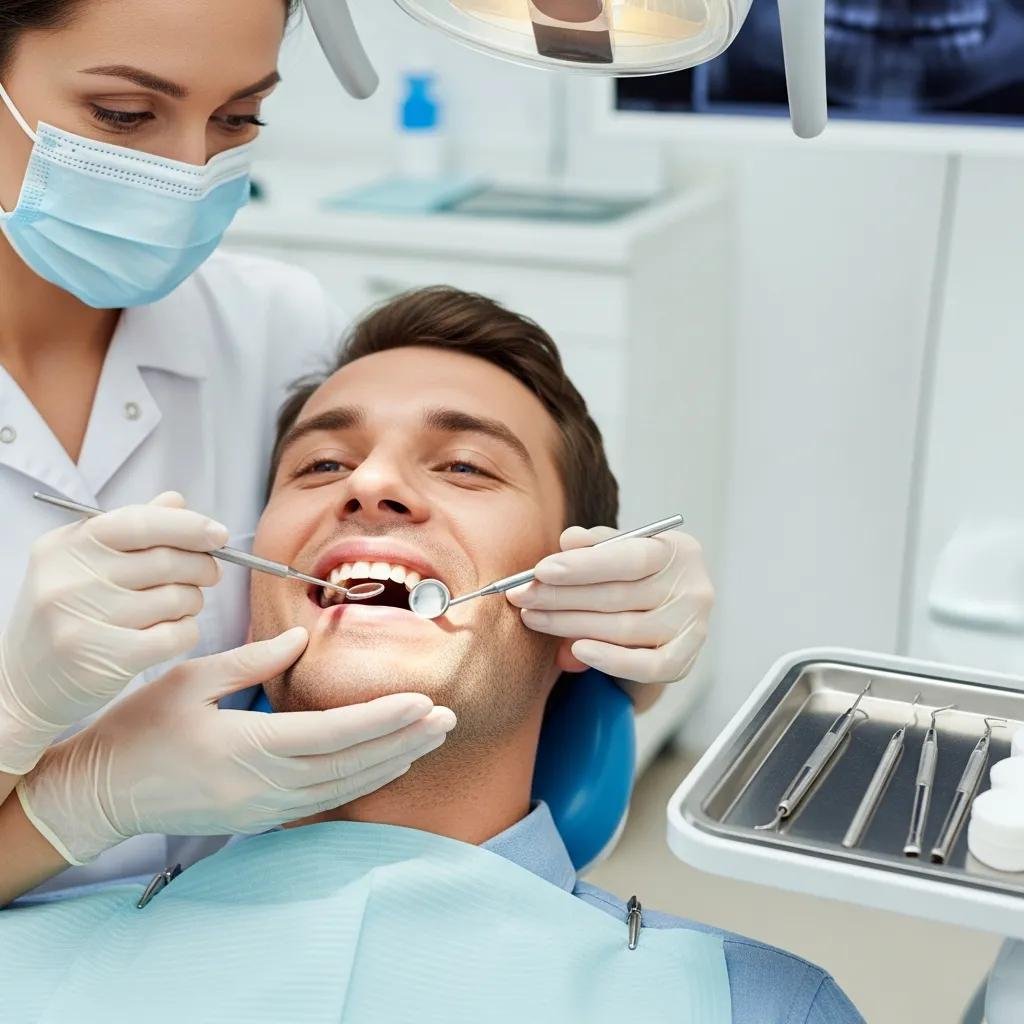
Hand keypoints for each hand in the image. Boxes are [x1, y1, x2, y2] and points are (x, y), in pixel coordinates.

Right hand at [0, 492, 228, 774]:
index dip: (189, 526)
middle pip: (168, 560)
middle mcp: (70, 580)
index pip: (140, 522)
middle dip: (202, 566)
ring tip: (180, 606)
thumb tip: (176, 501)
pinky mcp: (105, 659)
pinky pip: (176, 635)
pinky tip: (172, 632)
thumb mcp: (81, 565)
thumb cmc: (64, 617)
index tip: (218, 535)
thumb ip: (130, 531)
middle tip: (207, 574)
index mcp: (66, 546)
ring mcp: (84, 620)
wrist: (21, 687)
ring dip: (193, 601)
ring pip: (178, 598)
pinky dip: (186, 631)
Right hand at [17, 628, 454, 865]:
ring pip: (343, 787)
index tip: (423, 702)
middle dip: (404, 741)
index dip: (383, 719)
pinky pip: (323, 800)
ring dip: (392, 763)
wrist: (99, 794)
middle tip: (448, 718)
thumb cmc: (138, 729)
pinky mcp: (258, 818)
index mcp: (247, 746)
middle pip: (350, 764)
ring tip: (430, 739)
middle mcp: (263, 785)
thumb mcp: (189, 680)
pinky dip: (361, 782)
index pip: (333, 734)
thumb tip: (303, 641)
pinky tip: (386, 766)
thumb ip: (253, 660)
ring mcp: (262, 808)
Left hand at [506, 526, 713, 684]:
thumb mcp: (617, 553)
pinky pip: (645, 667)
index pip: (631, 557)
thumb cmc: (633, 578)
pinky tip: (576, 650)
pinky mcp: (684, 661)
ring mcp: (693, 628)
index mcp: (678, 551)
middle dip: (562, 596)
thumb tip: (570, 540)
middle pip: (619, 595)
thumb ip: (595, 545)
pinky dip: (609, 660)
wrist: (658, 621)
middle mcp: (693, 588)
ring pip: (623, 629)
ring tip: (533, 618)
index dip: (583, 566)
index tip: (541, 571)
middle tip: (522, 597)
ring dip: (570, 625)